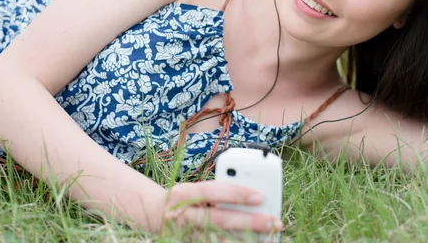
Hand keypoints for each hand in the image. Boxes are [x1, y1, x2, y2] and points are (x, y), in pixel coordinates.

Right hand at [160, 180, 282, 234]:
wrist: (154, 214)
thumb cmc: (185, 197)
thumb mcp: (196, 189)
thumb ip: (218, 191)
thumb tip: (252, 198)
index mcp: (184, 193)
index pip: (212, 191)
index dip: (236, 194)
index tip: (260, 196)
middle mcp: (183, 215)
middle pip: (219, 220)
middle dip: (249, 222)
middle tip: (273, 222)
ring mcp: (186, 234)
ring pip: (219, 239)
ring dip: (246, 240)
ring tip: (269, 238)